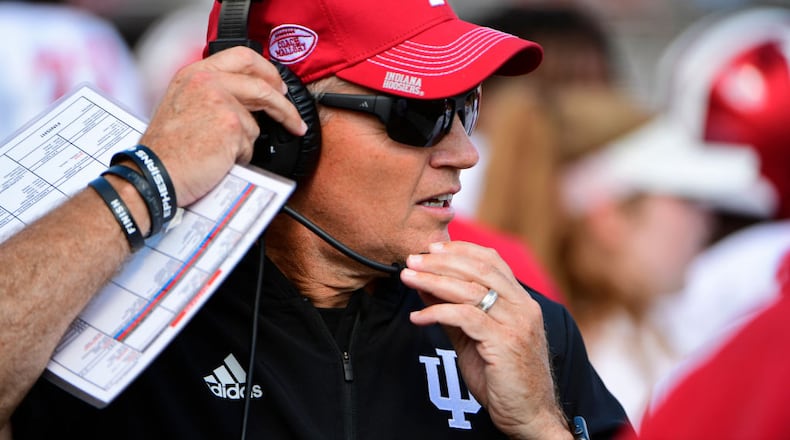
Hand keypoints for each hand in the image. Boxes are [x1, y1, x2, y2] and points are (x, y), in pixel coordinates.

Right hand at [137, 46, 307, 205]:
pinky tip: (218, 160)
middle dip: (284, 105)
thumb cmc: (166, 149)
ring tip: (220, 154)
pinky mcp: (231, 125)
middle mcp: (207, 82)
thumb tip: (248, 101)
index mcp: (195, 73)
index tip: (278, 86)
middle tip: (293, 119)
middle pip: (262, 85)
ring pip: (255, 122)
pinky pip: (250, 144)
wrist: (155, 173)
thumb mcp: (182, 105)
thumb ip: (212, 94)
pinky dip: (239, 158)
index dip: (267, 71)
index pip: (243, 57)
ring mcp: (221, 102)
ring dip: (244, 144)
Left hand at [401, 241, 571, 438]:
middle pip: (479, 269)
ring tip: (408, 278)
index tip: (432, 248)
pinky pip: (466, 317)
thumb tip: (426, 287)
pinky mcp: (504, 343)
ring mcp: (516, 324)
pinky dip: (438, 313)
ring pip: (470, 290)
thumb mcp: (475, 339)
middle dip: (441, 262)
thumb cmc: (502, 378)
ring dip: (433, 281)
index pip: (492, 261)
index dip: (461, 250)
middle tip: (412, 260)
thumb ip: (455, 313)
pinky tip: (418, 318)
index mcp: (521, 301)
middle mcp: (523, 307)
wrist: (528, 415)